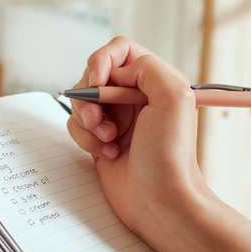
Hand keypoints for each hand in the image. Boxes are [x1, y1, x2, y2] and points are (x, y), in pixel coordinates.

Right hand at [67, 36, 250, 251]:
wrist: (159, 200)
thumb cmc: (169, 154)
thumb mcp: (173, 96)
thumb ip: (146, 67)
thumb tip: (115, 71)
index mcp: (155, 80)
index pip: (119, 50)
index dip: (102, 61)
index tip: (98, 81)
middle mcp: (135, 96)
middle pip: (94, 75)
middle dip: (90, 97)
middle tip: (99, 120)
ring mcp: (117, 118)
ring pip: (81, 102)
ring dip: (88, 121)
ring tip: (107, 141)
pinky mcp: (100, 140)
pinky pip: (76, 127)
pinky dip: (86, 139)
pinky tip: (107, 155)